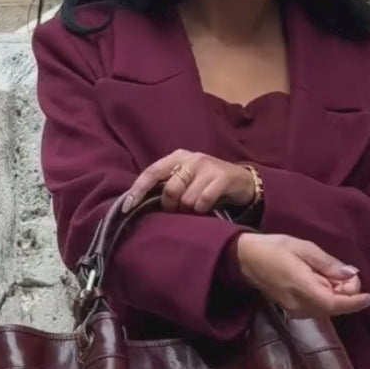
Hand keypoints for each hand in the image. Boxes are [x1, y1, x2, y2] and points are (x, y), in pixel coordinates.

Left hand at [124, 150, 255, 213]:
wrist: (242, 180)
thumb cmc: (206, 182)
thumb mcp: (185, 178)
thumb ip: (167, 184)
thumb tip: (139, 203)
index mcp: (177, 157)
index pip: (152, 171)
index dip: (138, 189)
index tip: (126, 207)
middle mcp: (191, 158)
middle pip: (170, 190)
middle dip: (171, 207)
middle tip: (179, 211)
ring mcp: (207, 167)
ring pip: (186, 200)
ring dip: (189, 211)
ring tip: (195, 209)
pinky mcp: (222, 178)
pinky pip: (203, 203)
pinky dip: (202, 210)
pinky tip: (207, 209)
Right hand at [234, 234, 369, 318]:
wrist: (244, 258)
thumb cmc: (274, 248)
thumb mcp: (303, 247)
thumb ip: (328, 263)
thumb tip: (351, 275)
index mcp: (304, 289)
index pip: (337, 303)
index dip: (357, 302)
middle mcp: (301, 306)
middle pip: (334, 307)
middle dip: (346, 293)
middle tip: (345, 271)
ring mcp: (295, 311)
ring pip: (326, 308)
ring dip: (336, 294)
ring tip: (331, 272)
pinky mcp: (292, 309)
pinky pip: (316, 307)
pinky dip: (325, 296)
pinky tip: (321, 279)